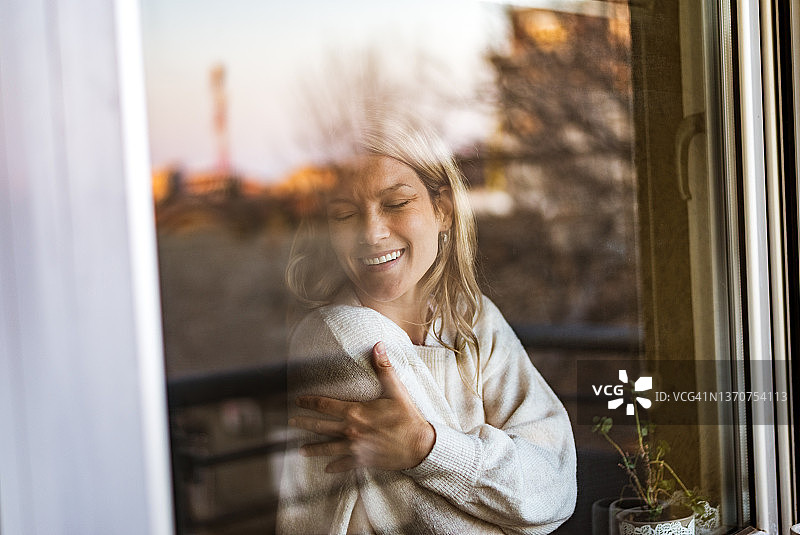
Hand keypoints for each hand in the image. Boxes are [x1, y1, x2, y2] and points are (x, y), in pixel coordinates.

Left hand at [289, 341, 434, 472]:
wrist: (419, 446)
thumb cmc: (407, 417)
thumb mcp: (396, 391)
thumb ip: (384, 368)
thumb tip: (378, 345)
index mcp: (356, 411)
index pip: (325, 405)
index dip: (309, 402)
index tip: (298, 400)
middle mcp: (351, 430)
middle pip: (321, 427)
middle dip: (304, 423)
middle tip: (291, 422)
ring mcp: (355, 447)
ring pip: (328, 447)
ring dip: (313, 448)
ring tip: (300, 450)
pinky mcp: (363, 460)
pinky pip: (344, 464)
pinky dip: (334, 466)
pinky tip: (327, 469)